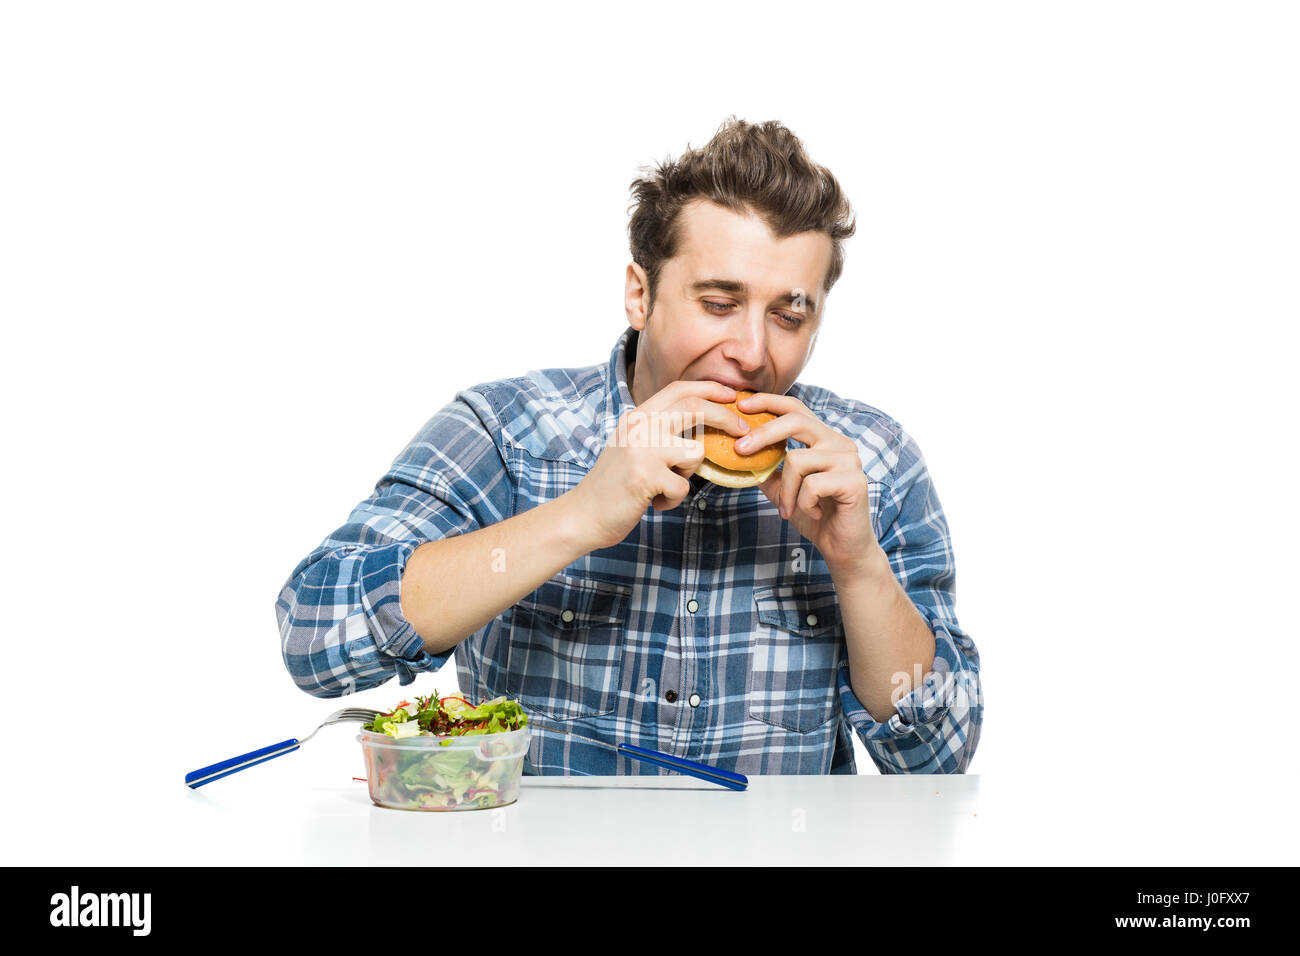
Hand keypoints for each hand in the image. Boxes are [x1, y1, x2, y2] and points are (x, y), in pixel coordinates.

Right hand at [572, 380, 752, 549]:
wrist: (583, 514)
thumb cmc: (614, 484)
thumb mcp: (632, 446)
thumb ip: (659, 431)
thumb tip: (703, 426)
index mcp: (636, 416)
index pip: (679, 389)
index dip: (710, 389)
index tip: (732, 396)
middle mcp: (639, 427)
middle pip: (694, 408)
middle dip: (726, 418)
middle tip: (744, 430)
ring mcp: (641, 450)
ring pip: (695, 452)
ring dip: (687, 475)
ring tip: (664, 485)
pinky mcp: (645, 477)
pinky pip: (683, 487)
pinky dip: (672, 500)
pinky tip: (652, 503)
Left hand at [734, 391, 882, 573]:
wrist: (842, 547)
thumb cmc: (815, 515)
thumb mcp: (784, 488)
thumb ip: (768, 469)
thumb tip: (737, 452)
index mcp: (824, 439)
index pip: (796, 408)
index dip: (769, 401)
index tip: (742, 404)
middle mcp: (839, 443)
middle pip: (796, 421)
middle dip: (763, 434)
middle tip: (739, 450)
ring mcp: (849, 460)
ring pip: (798, 459)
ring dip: (786, 491)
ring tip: (789, 509)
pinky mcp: (854, 481)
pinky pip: (812, 485)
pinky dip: (804, 503)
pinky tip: (815, 513)